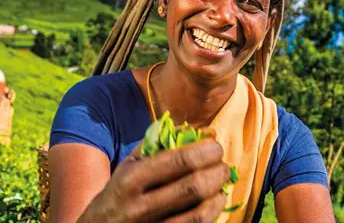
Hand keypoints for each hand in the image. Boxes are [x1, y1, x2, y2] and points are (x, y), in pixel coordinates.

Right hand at [77, 138, 229, 222]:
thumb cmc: (119, 190)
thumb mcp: (131, 163)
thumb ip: (163, 142)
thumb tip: (205, 131)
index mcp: (131, 179)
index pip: (179, 161)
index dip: (206, 151)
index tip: (216, 146)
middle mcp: (140, 206)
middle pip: (193, 187)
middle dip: (217, 172)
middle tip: (223, 165)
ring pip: (199, 213)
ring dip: (218, 194)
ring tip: (221, 182)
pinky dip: (212, 212)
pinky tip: (214, 201)